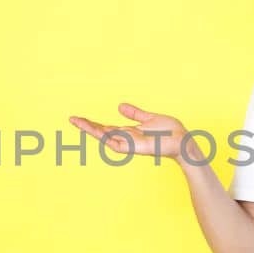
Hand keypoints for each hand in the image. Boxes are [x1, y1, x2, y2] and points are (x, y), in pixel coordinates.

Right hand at [68, 103, 199, 159]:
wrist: (182, 141)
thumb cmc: (170, 132)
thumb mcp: (149, 118)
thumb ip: (135, 113)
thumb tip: (119, 105)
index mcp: (129, 132)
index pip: (106, 128)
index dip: (93, 123)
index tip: (79, 118)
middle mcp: (126, 139)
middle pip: (101, 132)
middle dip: (86, 126)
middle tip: (71, 119)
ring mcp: (129, 144)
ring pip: (105, 137)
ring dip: (91, 130)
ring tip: (77, 121)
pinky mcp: (134, 147)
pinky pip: (115, 142)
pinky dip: (104, 136)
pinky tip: (95, 130)